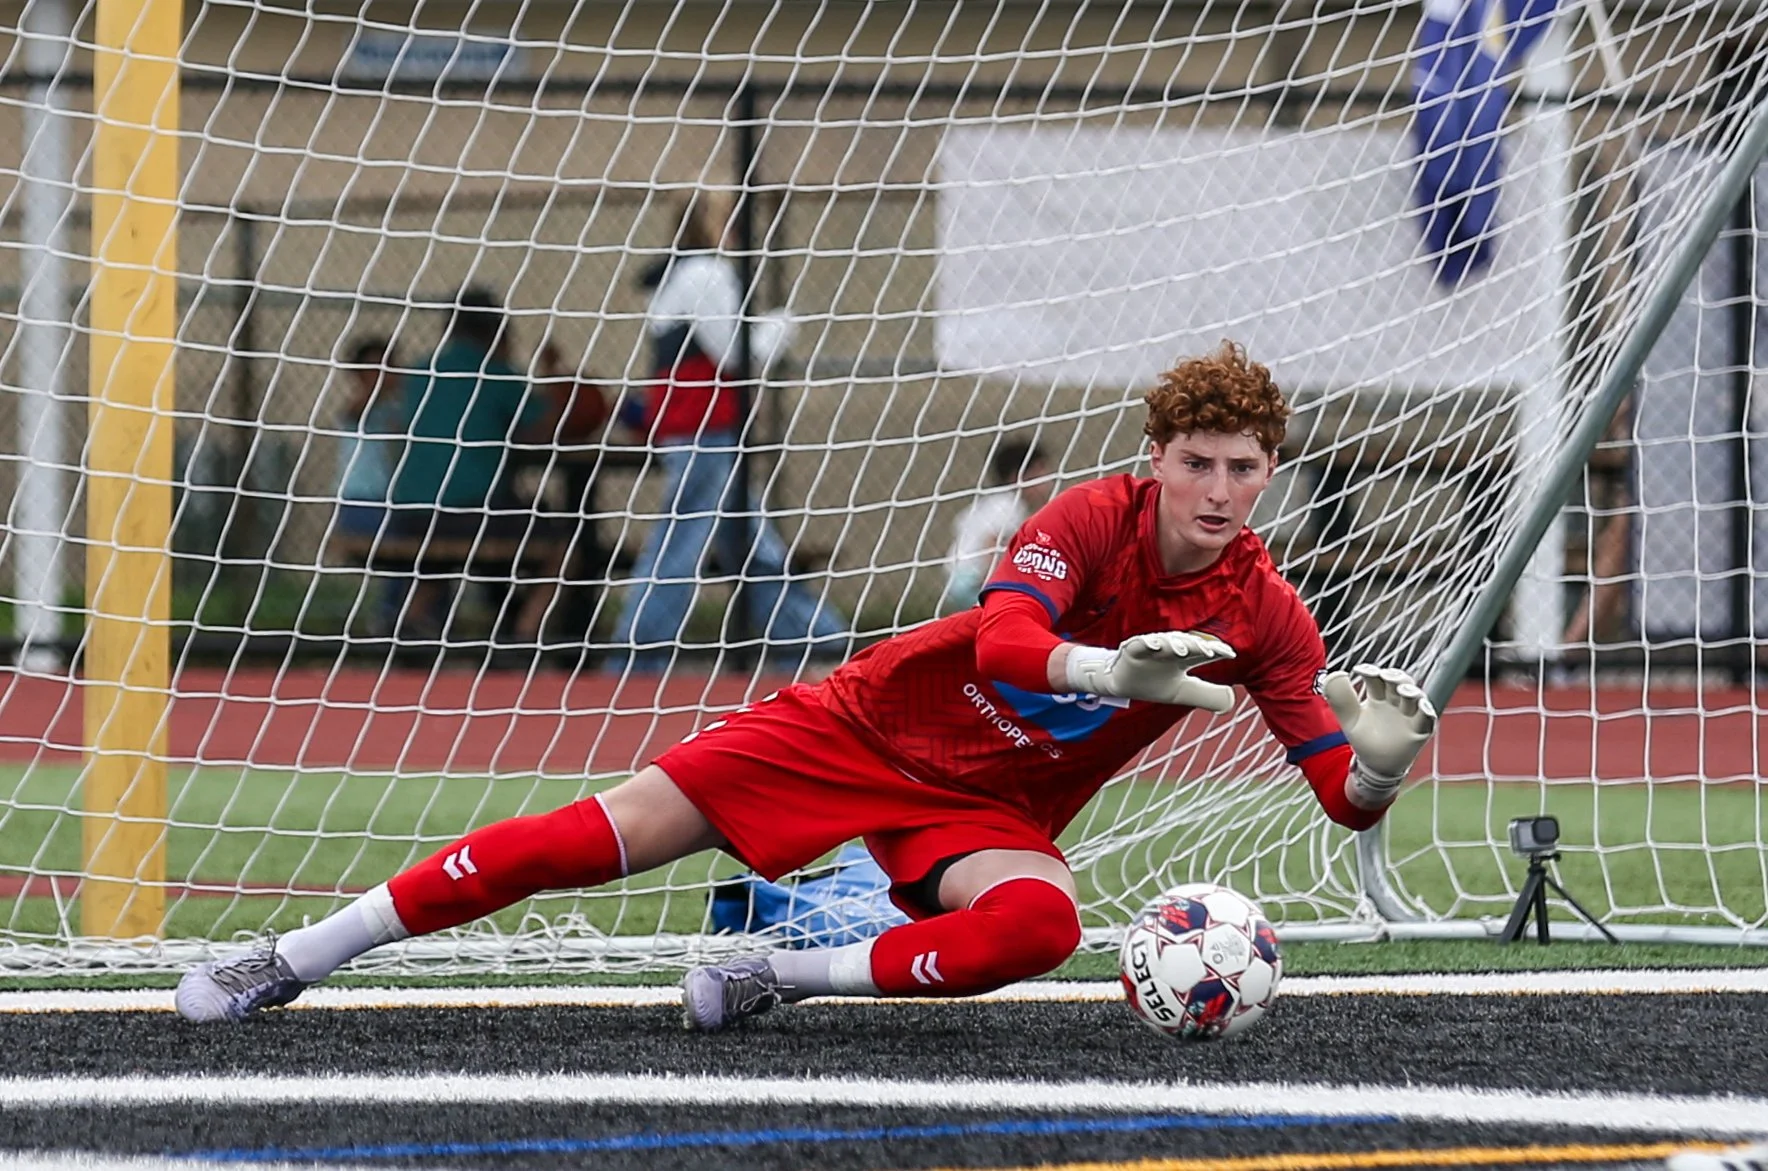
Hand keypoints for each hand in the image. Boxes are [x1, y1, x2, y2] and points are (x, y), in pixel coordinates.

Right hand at [1064, 631, 1237, 711]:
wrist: (1122, 684)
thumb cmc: (1156, 683)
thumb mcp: (1184, 692)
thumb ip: (1207, 695)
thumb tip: (1231, 702)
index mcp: (1184, 658)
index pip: (1204, 652)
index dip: (1217, 651)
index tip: (1231, 654)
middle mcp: (1170, 649)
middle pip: (1187, 644)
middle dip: (1199, 646)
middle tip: (1212, 652)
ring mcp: (1151, 648)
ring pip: (1166, 642)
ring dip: (1176, 643)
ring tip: (1185, 650)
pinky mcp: (1133, 648)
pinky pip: (1141, 643)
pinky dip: (1149, 642)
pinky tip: (1156, 645)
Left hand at [1323, 664, 1436, 804]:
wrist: (1376, 766)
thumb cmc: (1365, 740)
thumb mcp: (1350, 720)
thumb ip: (1341, 699)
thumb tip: (1333, 675)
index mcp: (1378, 697)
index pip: (1377, 678)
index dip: (1371, 671)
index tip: (1360, 670)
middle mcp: (1395, 702)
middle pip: (1400, 682)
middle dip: (1394, 676)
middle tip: (1385, 676)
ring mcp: (1409, 715)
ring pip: (1416, 697)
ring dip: (1412, 690)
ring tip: (1403, 690)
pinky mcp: (1420, 731)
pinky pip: (1428, 719)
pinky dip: (1428, 711)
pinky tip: (1422, 707)